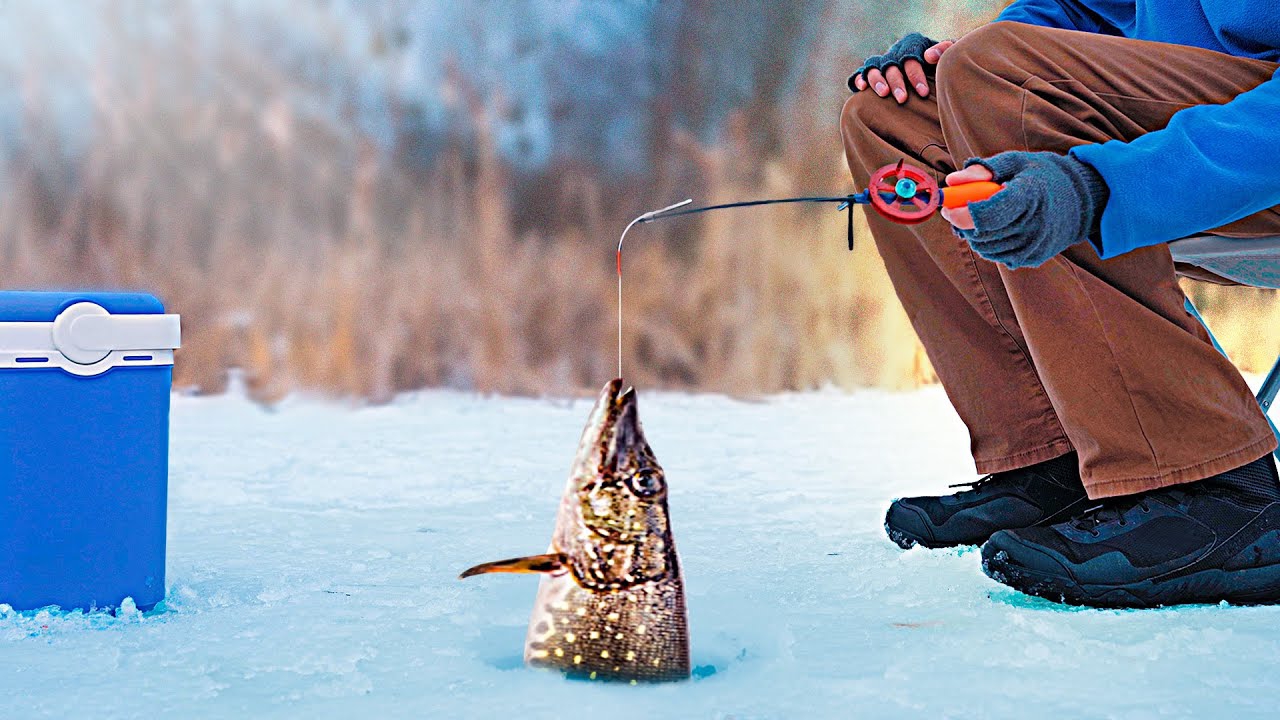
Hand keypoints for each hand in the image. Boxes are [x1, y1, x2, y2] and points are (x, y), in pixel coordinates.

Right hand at [849, 34, 955, 103]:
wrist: (934, 71)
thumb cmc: (942, 65)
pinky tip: (862, 88)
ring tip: (883, 94)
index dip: (915, 74)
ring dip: (878, 81)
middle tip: (903, 99)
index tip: (923, 92)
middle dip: (897, 83)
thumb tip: (929, 56)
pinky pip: (863, 73)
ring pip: (875, 69)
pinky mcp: (872, 72)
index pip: (911, 58)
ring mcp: (883, 63)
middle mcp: (896, 53)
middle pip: (892, 66)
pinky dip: (861, 79)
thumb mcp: (950, 54)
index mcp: (913, 46)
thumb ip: (945, 49)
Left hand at [944, 151, 1110, 268]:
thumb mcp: (1016, 162)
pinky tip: (1000, 227)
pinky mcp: (1032, 258)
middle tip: (961, 208)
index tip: (948, 207)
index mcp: (1030, 197)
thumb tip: (952, 180)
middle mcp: (1034, 226)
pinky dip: (989, 242)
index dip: (961, 213)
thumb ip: (983, 169)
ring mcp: (1034, 246)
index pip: (986, 215)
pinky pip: (996, 255)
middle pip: (981, 234)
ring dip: (975, 233)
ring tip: (985, 215)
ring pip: (984, 247)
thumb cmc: (1043, 176)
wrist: (1082, 200)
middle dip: (964, 222)